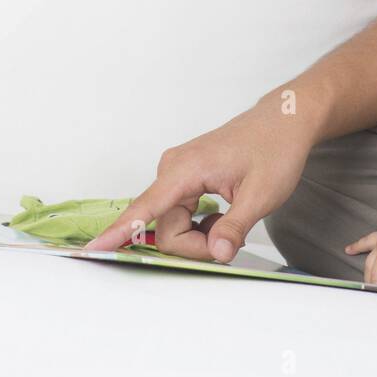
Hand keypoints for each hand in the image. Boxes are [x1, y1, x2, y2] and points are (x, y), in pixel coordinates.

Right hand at [83, 95, 314, 261]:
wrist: (284, 122)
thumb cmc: (274, 148)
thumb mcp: (262, 194)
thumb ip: (234, 228)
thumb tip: (216, 254)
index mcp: (185, 169)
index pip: (145, 209)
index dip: (119, 233)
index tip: (92, 250)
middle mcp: (173, 169)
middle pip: (166, 229)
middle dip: (196, 244)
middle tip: (230, 240)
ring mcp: (177, 173)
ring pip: (174, 224)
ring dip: (201, 234)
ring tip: (231, 220)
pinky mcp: (185, 178)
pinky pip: (181, 214)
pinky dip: (201, 223)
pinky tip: (223, 213)